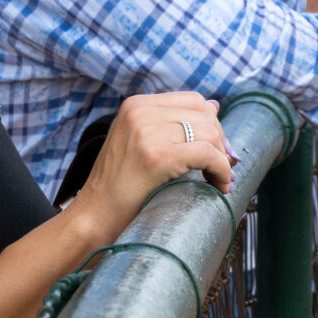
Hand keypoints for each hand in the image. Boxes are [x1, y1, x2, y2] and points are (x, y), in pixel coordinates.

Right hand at [73, 93, 234, 240]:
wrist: (94, 217)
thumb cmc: (118, 187)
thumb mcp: (140, 142)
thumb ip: (172, 124)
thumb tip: (215, 106)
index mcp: (135, 104)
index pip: (193, 100)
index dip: (212, 125)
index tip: (217, 150)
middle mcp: (140, 111)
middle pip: (205, 114)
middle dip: (220, 142)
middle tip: (222, 168)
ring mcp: (147, 131)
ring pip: (210, 133)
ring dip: (223, 159)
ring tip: (218, 180)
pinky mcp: (157, 156)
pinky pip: (207, 154)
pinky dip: (221, 171)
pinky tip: (220, 186)